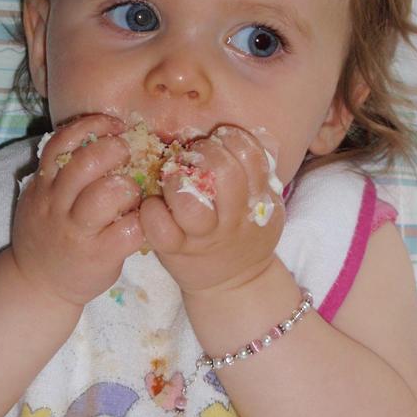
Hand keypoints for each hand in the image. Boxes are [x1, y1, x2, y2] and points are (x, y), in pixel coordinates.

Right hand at [11, 115, 144, 307]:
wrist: (37, 285)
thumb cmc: (51, 233)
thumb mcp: (43, 198)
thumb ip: (63, 172)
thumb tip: (105, 138)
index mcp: (44, 185)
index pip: (62, 141)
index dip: (92, 125)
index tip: (115, 124)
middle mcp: (56, 204)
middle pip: (85, 163)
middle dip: (114, 150)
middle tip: (129, 154)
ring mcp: (76, 231)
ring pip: (106, 194)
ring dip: (129, 187)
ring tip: (133, 193)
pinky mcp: (97, 255)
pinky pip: (126, 230)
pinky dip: (140, 221)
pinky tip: (141, 222)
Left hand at [139, 126, 283, 293]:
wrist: (235, 284)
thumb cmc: (244, 233)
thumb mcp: (265, 205)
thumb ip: (258, 172)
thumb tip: (247, 133)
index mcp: (257, 201)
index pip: (251, 156)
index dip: (233, 139)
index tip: (221, 140)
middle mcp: (232, 218)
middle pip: (224, 174)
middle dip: (205, 153)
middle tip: (195, 154)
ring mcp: (202, 236)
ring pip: (190, 203)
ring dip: (176, 180)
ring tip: (173, 176)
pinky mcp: (174, 250)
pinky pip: (159, 228)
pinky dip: (151, 210)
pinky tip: (153, 203)